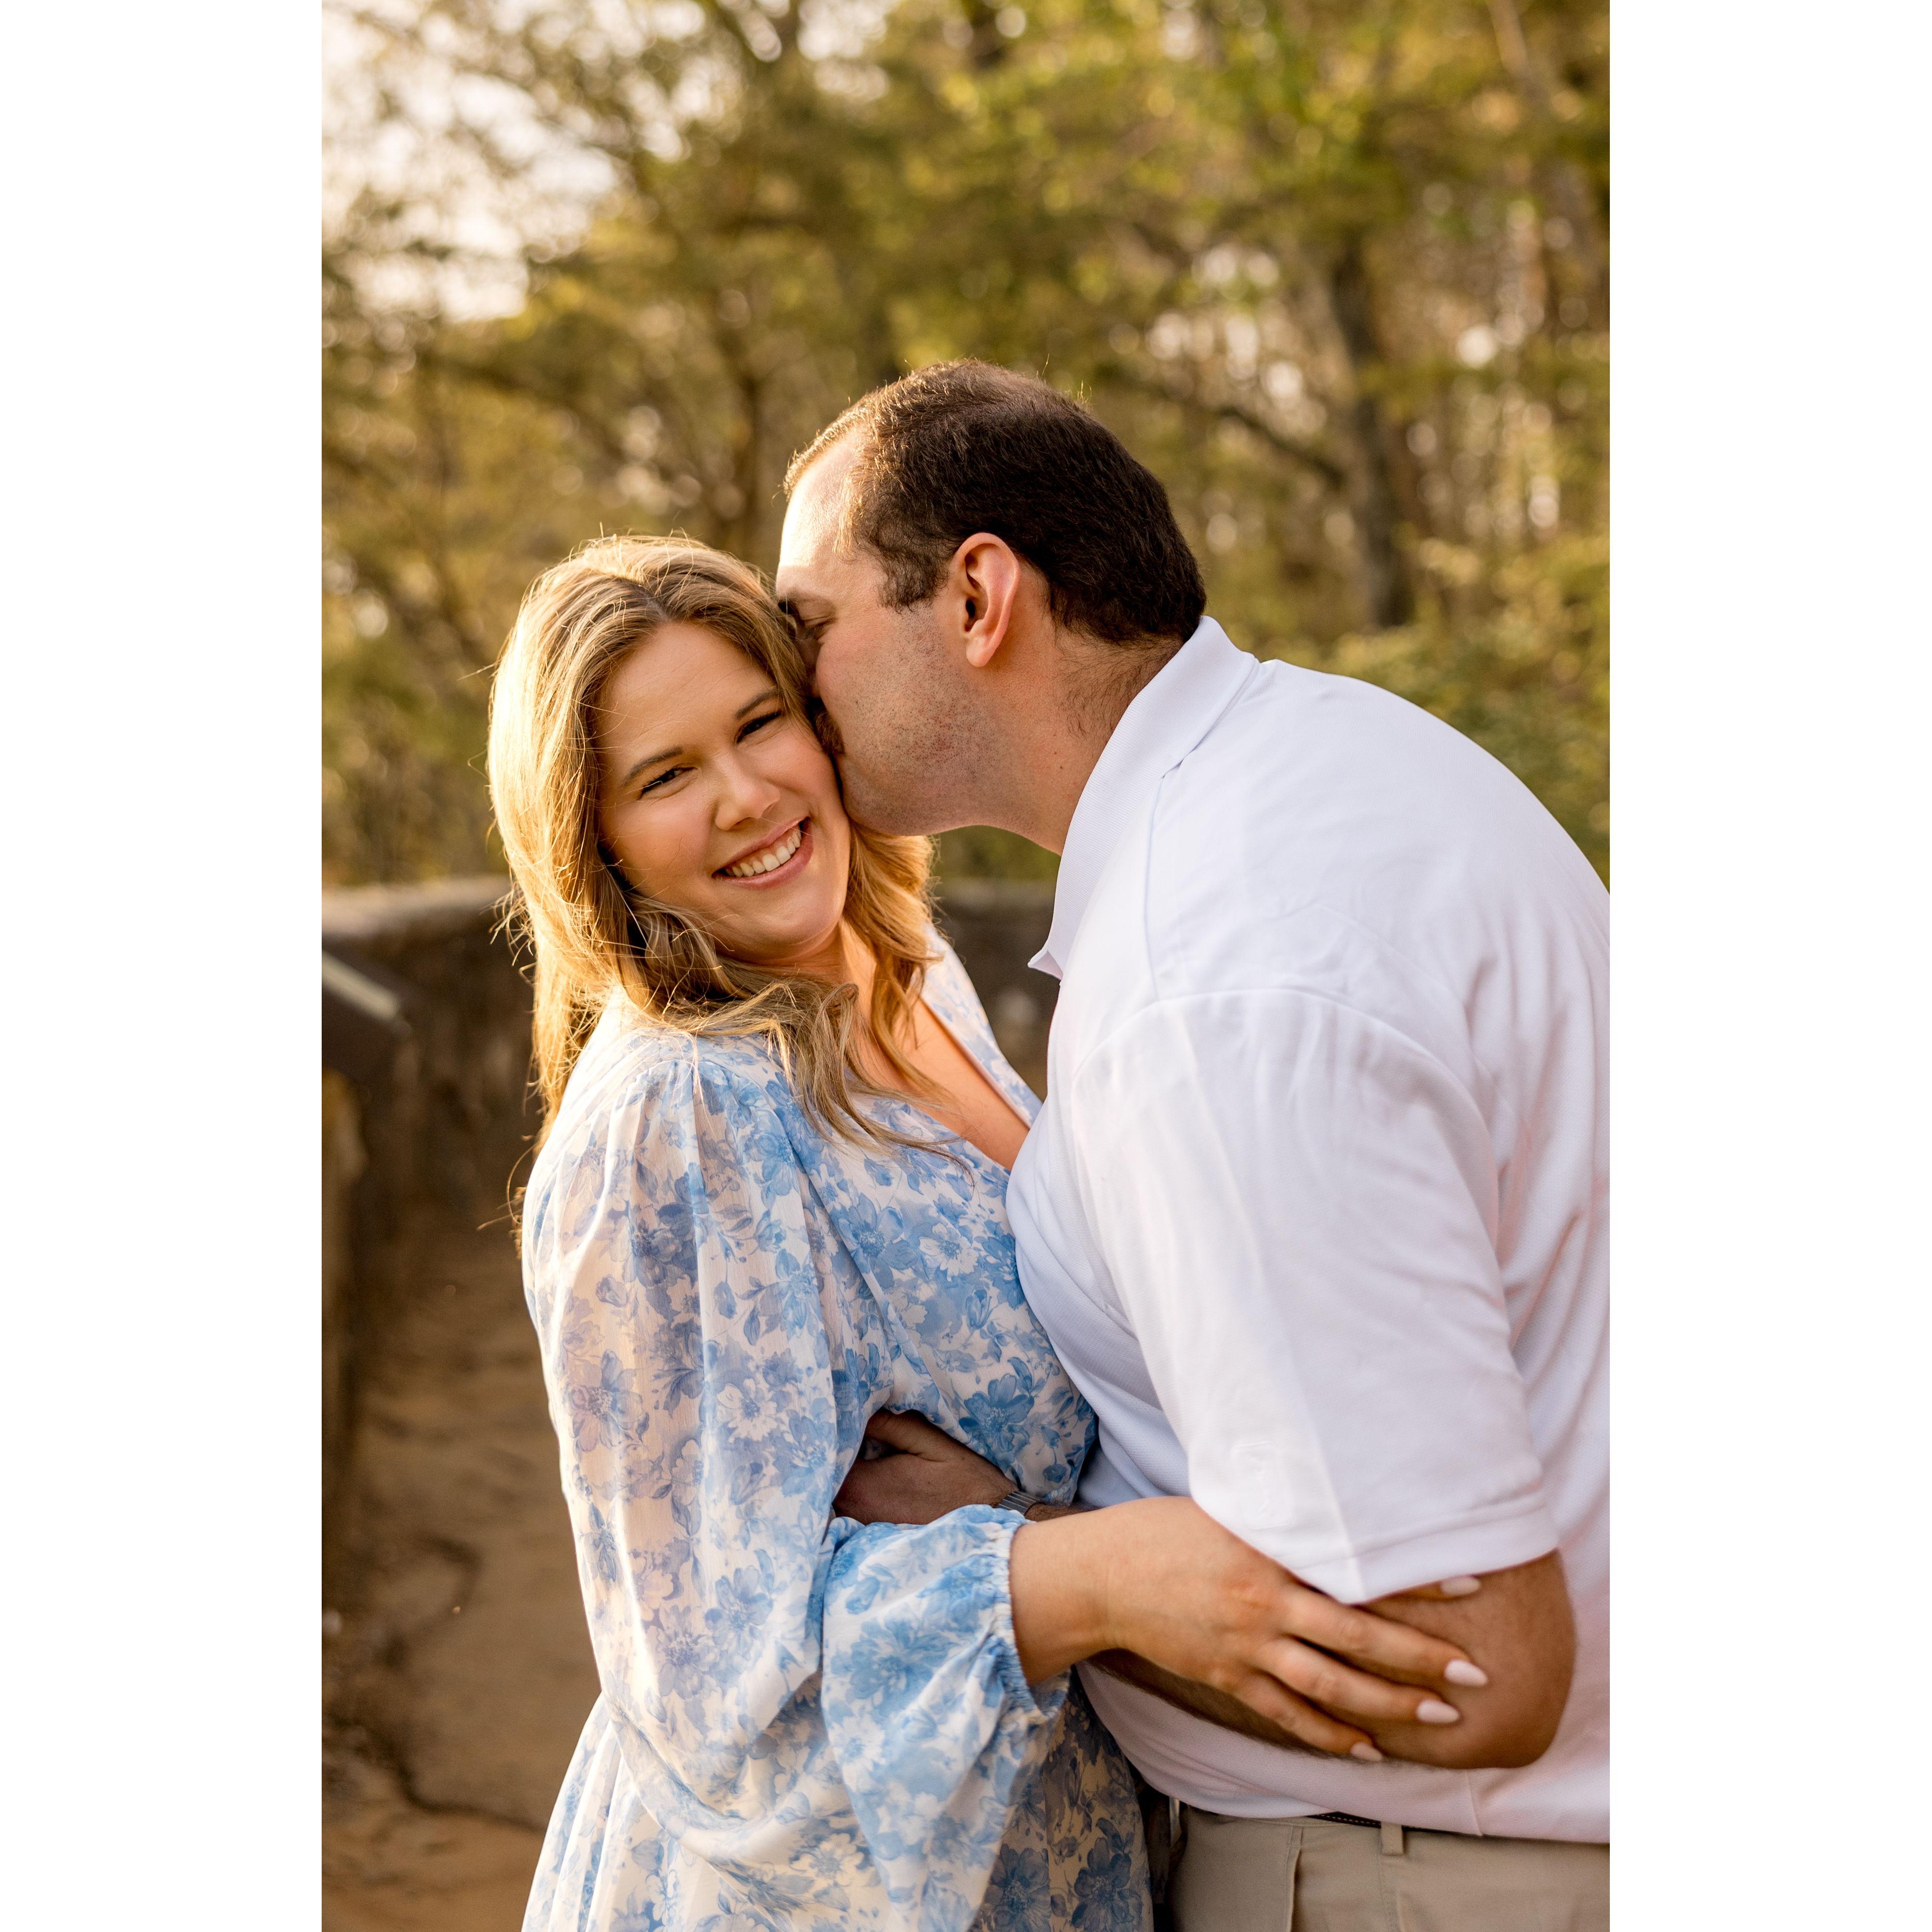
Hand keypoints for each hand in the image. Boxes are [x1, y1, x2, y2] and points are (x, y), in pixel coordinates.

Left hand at [832, 1409, 1011, 1523]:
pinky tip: (857, 1474)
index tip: (827, 1415)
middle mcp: (854, 1513)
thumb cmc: (964, 1481)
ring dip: (833, 1474)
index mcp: (863, 1486)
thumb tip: (853, 1406)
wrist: (991, 1525)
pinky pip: (846, 1512)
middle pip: (821, 1480)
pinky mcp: (872, 1538)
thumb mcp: (930, 1441)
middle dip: (823, 1455)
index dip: (820, 1435)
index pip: (820, 1458)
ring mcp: (861, 1530)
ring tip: (843, 1446)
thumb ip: (888, 1424)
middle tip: (831, 1426)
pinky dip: (845, 1494)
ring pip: (831, 1498)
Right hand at [1012, 1497, 1488, 1759]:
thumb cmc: (1166, 1532)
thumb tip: (1337, 1512)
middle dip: (1421, 1658)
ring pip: (1331, 1685)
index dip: (1417, 1581)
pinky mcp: (1228, 1679)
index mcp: (1270, 1554)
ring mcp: (1247, 1647)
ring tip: (1441, 1716)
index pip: (1357, 1570)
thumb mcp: (1228, 1511)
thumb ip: (1282, 1520)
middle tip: (1474, 1674)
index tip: (1472, 1585)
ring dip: (1390, 1704)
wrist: (1104, 1575)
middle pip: (1358, 1638)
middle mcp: (1265, 1604)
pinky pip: (1288, 1715)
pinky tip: (1368, 1750)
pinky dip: (1330, 1735)